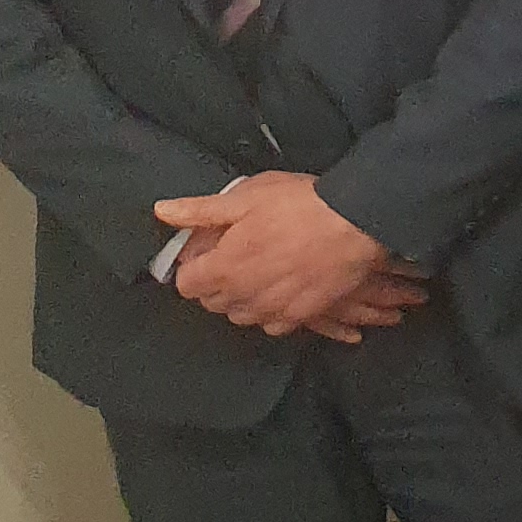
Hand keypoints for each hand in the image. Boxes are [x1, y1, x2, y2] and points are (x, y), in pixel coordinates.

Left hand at [159, 173, 421, 339]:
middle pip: (212, 302)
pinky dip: (273, 310)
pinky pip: (273, 324)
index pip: (186, 284)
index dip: (195, 265)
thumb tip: (163, 212)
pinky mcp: (302, 315)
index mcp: (222, 268)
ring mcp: (273, 309)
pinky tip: (284, 287)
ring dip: (243, 298)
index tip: (210, 251)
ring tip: (262, 271)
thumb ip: (200, 210)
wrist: (358, 223)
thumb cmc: (302, 206)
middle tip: (238, 255)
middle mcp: (243, 296)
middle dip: (216, 282)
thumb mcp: (246, 197)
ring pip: (241, 315)